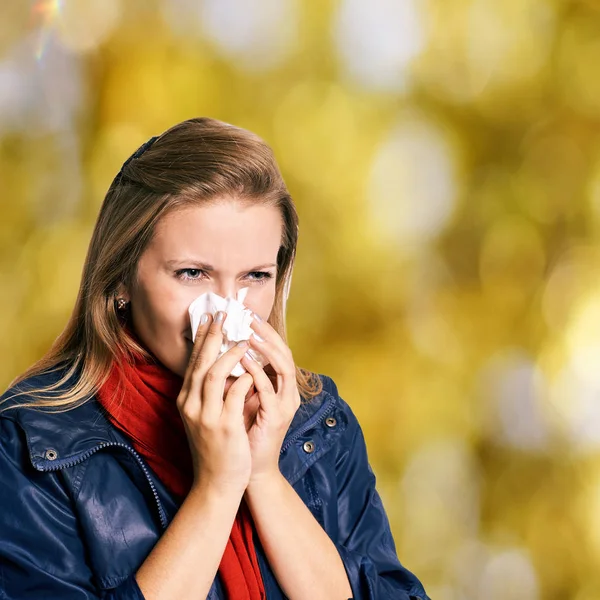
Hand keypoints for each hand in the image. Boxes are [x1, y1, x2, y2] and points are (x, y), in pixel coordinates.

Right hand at [176, 311, 254, 495]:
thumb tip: (222, 363)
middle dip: (213, 336)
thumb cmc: (215, 447)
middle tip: (224, 315)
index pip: (192, 362)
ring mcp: (206, 416)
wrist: (216, 483)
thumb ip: (210, 392)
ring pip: (214, 374)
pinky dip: (244, 378)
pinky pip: (234, 394)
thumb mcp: (205, 416)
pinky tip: (253, 369)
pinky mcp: (224, 427)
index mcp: (186, 400)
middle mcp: (191, 405)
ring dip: (230, 353)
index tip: (209, 317)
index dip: (202, 338)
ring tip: (244, 339)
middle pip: (200, 362)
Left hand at [240, 314, 300, 483]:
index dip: (264, 331)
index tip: (246, 315)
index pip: (276, 350)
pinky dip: (257, 371)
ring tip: (249, 331)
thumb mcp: (242, 399)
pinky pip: (269, 388)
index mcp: (280, 386)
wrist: (250, 469)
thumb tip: (224, 353)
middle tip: (249, 315)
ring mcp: (285, 403)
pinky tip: (245, 359)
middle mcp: (287, 391)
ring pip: (283, 366)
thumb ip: (240, 378)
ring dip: (266, 347)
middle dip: (267, 332)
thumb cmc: (245, 433)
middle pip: (284, 352)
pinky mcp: (277, 416)